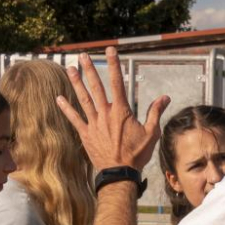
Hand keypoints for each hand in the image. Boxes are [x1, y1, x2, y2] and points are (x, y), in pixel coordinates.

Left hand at [57, 47, 170, 171]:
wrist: (120, 173)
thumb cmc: (137, 154)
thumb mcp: (152, 133)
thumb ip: (156, 113)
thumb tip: (165, 97)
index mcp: (121, 111)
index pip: (118, 82)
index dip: (114, 64)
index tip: (110, 50)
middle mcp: (105, 114)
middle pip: (96, 87)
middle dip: (90, 69)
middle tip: (83, 55)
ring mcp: (94, 123)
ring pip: (83, 99)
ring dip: (76, 83)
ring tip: (70, 69)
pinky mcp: (86, 134)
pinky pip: (74, 119)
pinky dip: (66, 108)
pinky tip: (58, 98)